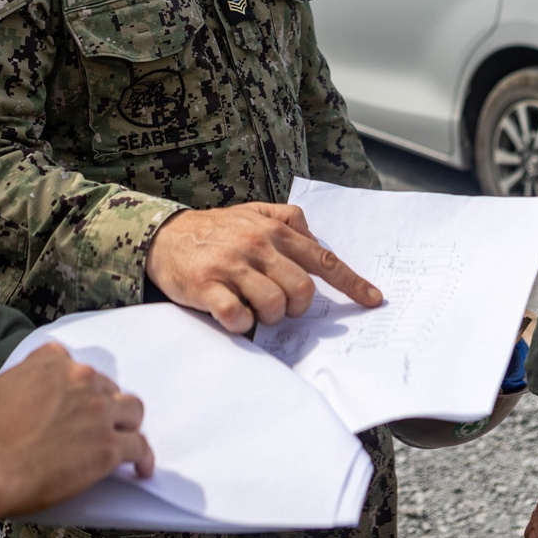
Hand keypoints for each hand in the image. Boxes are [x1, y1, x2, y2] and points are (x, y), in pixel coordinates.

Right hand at [0, 343, 152, 537]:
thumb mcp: (2, 386)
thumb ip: (28, 379)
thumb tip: (34, 394)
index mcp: (53, 362)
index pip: (74, 364)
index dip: (77, 387)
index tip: (74, 402)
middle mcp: (81, 379)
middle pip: (107, 387)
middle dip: (102, 405)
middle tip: (94, 427)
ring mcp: (98, 412)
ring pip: (132, 410)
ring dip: (127, 424)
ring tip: (124, 440)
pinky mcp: (108, 446)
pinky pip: (139, 447)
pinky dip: (142, 458)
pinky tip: (141, 468)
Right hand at [145, 201, 381, 334]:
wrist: (164, 235)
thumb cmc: (215, 229)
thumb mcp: (252, 213)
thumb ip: (287, 220)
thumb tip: (315, 238)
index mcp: (273, 230)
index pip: (322, 260)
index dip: (352, 283)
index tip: (373, 299)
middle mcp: (256, 245)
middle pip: (302, 290)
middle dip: (298, 307)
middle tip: (281, 305)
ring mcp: (232, 266)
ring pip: (274, 306)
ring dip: (269, 317)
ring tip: (253, 308)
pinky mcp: (207, 286)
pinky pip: (237, 317)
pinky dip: (242, 324)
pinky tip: (233, 316)